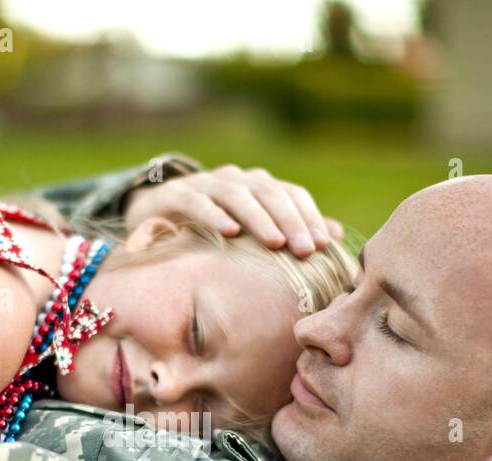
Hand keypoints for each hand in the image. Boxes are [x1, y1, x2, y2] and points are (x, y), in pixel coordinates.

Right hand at [124, 163, 342, 256]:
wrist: (154, 213)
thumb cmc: (212, 226)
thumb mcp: (251, 228)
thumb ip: (291, 227)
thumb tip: (336, 235)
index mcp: (258, 186)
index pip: (291, 195)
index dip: (309, 216)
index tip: (325, 245)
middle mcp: (237, 179)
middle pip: (270, 193)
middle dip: (290, 221)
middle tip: (306, 250)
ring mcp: (206, 184)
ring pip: (239, 195)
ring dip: (259, 218)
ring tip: (275, 242)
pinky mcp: (177, 194)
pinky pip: (199, 202)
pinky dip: (214, 214)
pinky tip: (229, 232)